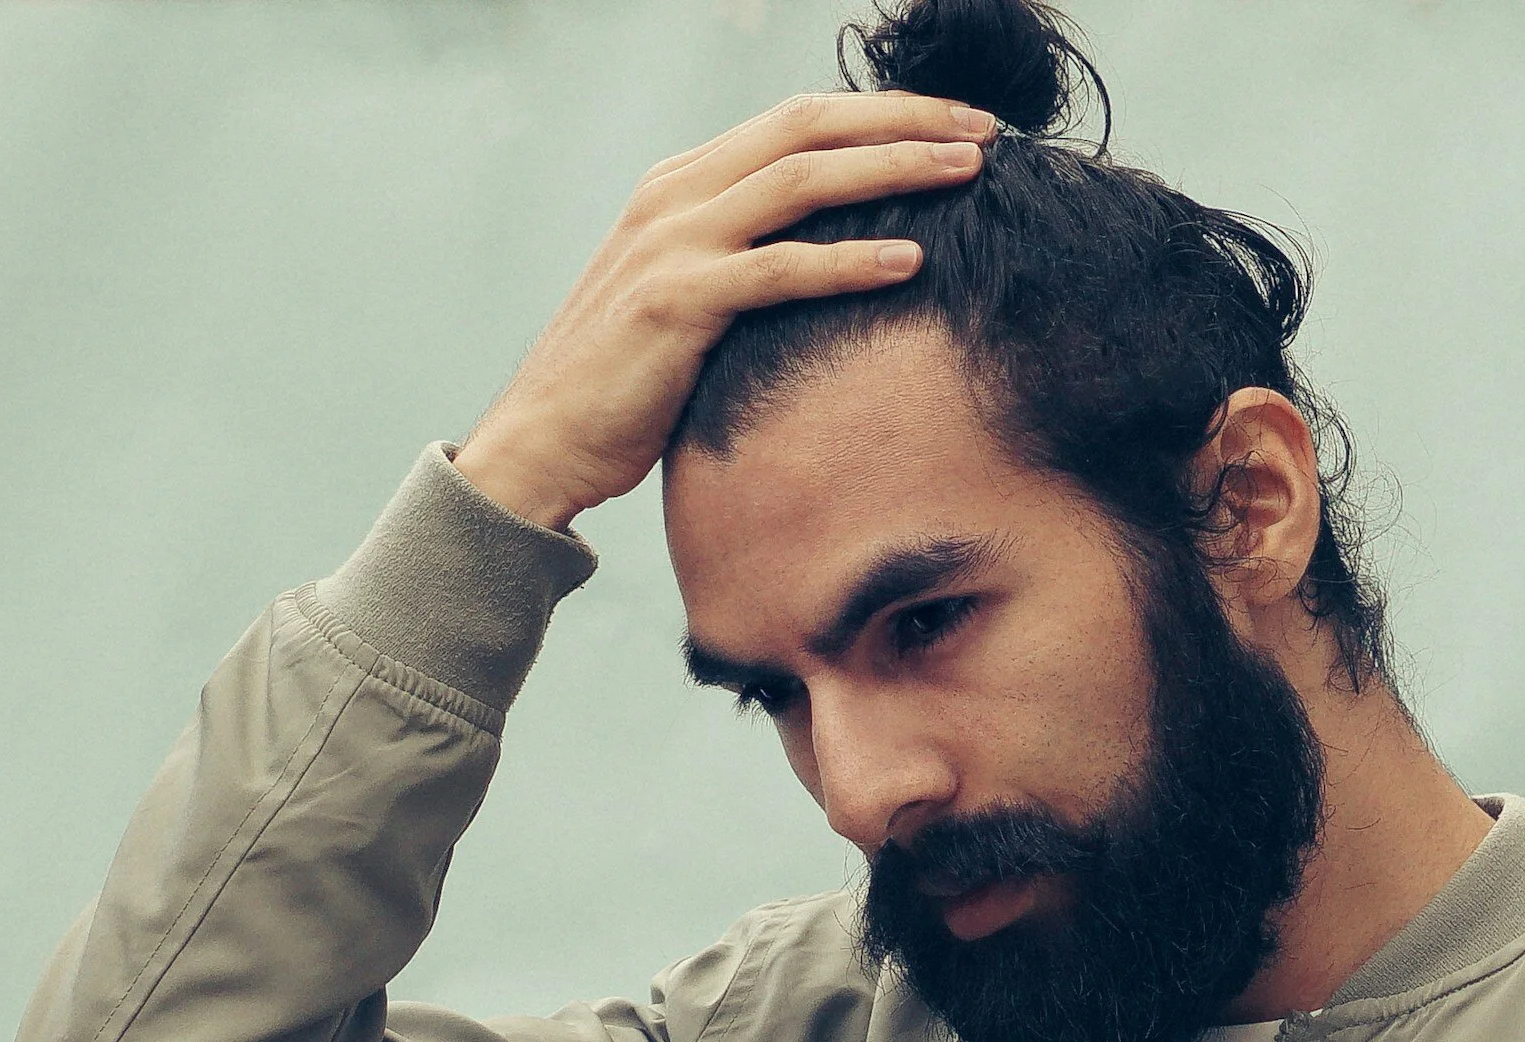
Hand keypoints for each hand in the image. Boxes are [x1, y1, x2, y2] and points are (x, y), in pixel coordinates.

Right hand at [453, 92, 995, 530]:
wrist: (541, 443)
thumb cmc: (626, 384)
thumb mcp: (686, 296)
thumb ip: (744, 259)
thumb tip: (833, 257)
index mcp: (680, 184)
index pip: (796, 121)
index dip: (882, 115)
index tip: (956, 127)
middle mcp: (674, 196)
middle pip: (807, 127)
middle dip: (903, 121)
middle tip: (983, 132)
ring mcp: (671, 244)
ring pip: (801, 180)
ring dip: (892, 170)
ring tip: (967, 174)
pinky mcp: (675, 303)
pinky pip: (778, 270)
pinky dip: (846, 263)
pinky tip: (907, 264)